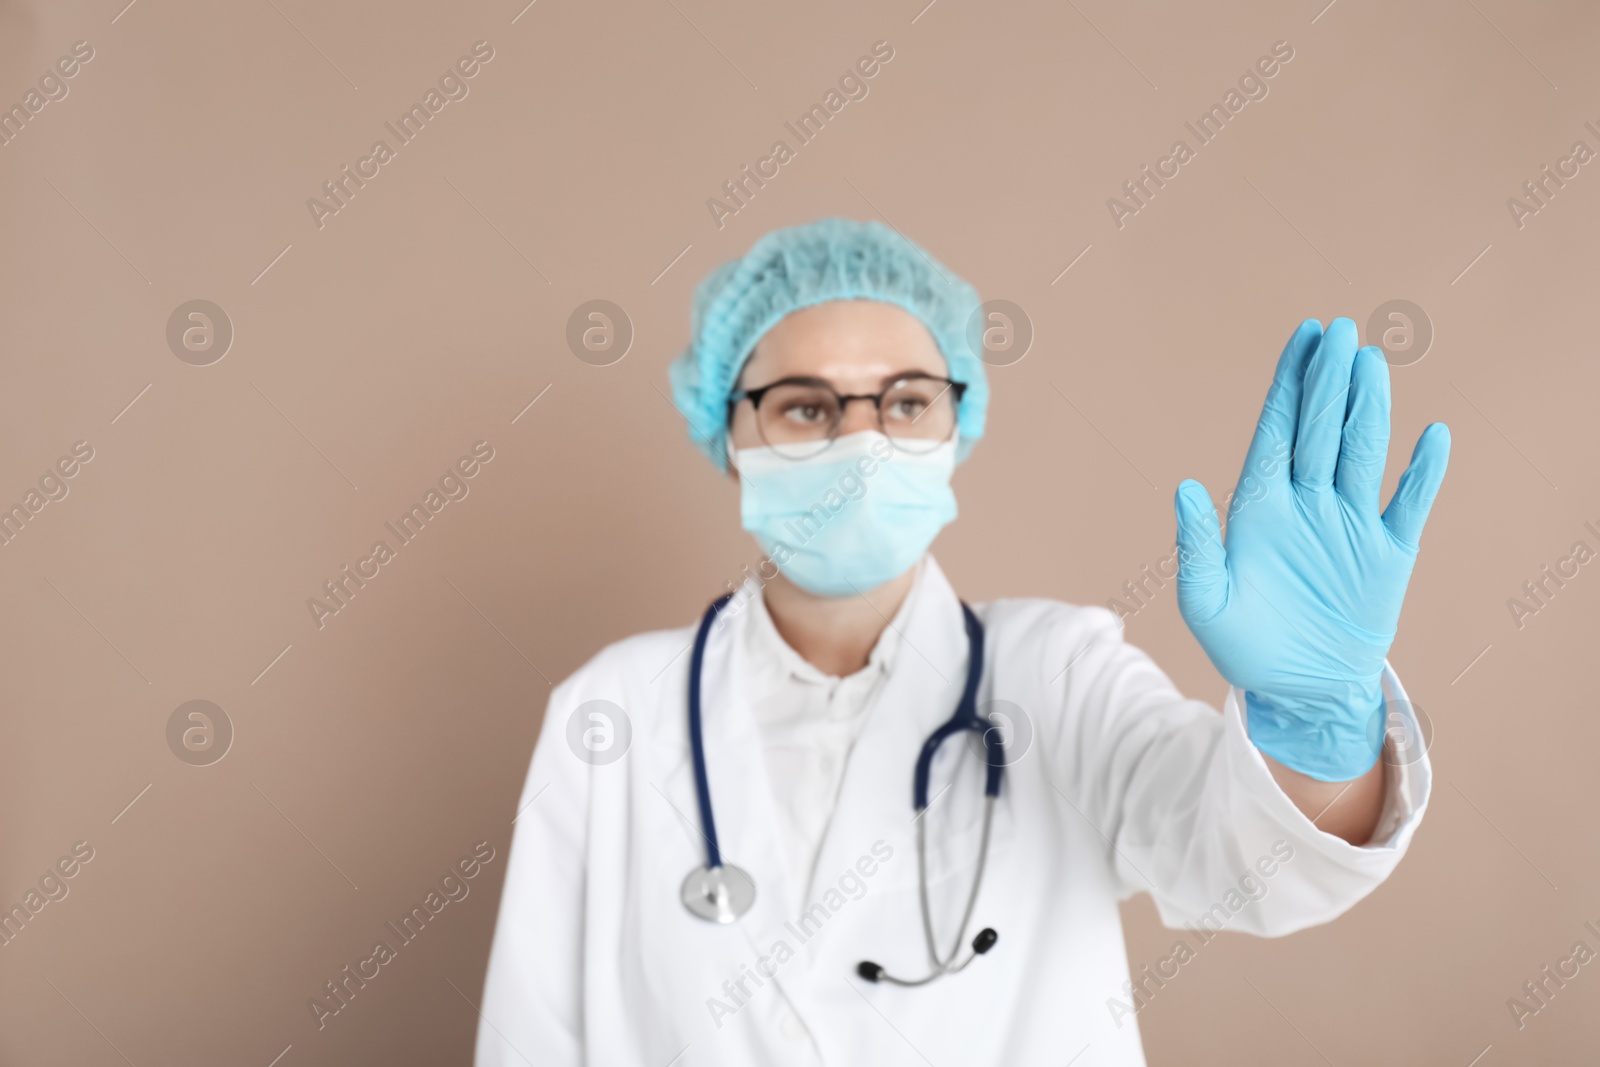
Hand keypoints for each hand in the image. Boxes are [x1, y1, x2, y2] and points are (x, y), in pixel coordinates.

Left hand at [1173, 318, 1449, 781]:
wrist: (1298, 689)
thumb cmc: (1244, 645)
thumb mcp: (1205, 601)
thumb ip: (1195, 544)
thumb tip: (1184, 486)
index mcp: (1260, 506)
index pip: (1277, 431)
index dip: (1291, 384)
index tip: (1305, 338)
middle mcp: (1307, 503)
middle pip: (1321, 430)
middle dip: (1328, 381)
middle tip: (1341, 331)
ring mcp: (1350, 523)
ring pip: (1362, 453)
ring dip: (1368, 409)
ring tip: (1372, 363)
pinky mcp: (1389, 553)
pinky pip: (1409, 504)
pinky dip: (1422, 472)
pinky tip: (1433, 436)